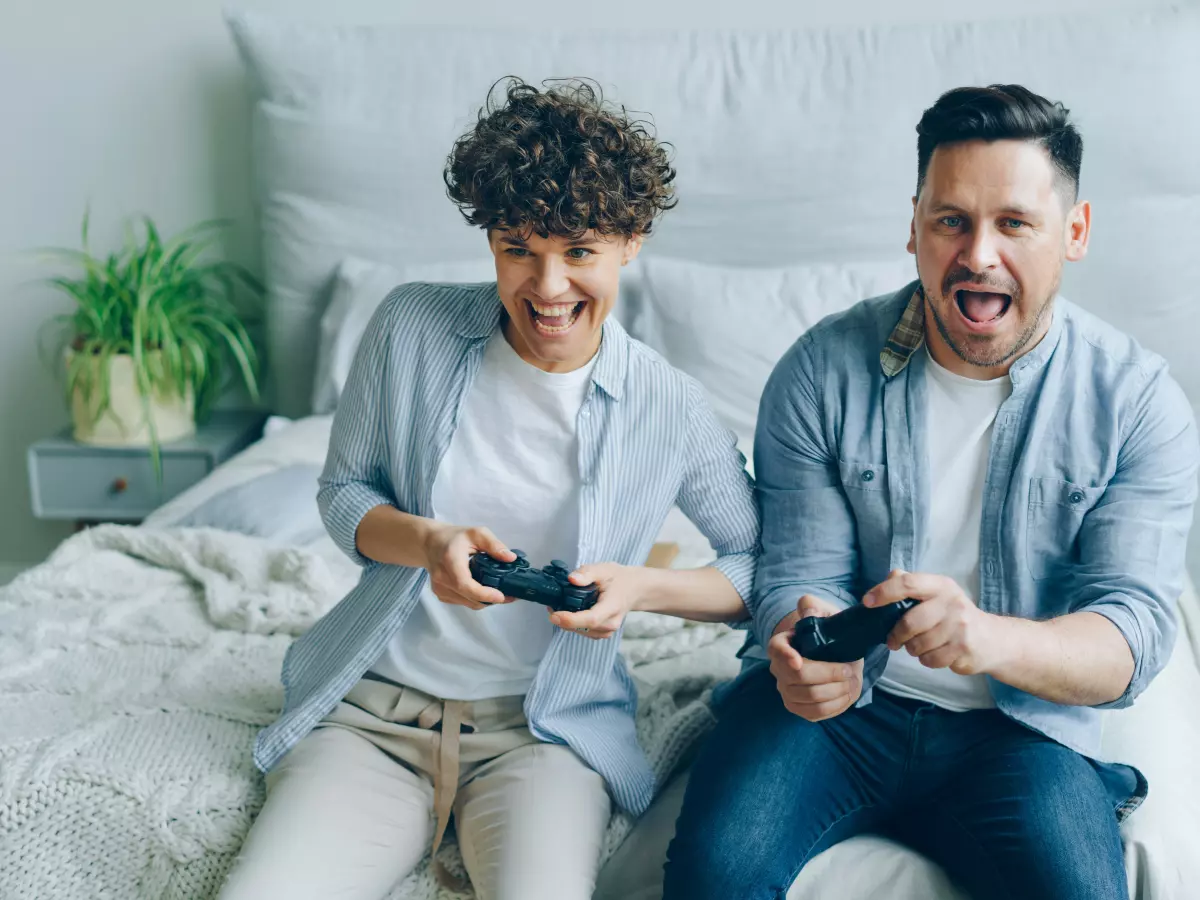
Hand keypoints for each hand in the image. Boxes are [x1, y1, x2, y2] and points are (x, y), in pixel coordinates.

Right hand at [423, 523, 514, 609]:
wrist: (430, 543)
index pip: (464, 584)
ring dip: (485, 601)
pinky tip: (484, 591)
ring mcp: (440, 589)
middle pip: (468, 597)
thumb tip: (511, 558)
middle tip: (510, 595)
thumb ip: (494, 545)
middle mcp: (442, 578)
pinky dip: (476, 600)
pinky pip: (463, 602)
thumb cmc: (454, 537)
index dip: (483, 593)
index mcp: (450, 560)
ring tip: (499, 591)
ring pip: (467, 603)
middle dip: (491, 599)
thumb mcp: (476, 533)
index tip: (501, 596)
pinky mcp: (441, 595)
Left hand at [548, 562, 648, 639]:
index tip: (554, 615)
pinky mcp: (603, 633)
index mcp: (612, 606)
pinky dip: (574, 625)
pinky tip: (569, 613)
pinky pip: (585, 632)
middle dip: (564, 619)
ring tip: (558, 607)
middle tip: (551, 605)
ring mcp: (608, 630)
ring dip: (567, 623)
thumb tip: (571, 579)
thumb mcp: (603, 569)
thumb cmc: (618, 579)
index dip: (571, 620)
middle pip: (583, 627)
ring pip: (582, 632)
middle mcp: (611, 623)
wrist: (634, 589)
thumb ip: (587, 573)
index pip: (591, 619)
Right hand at [767, 595, 862, 720]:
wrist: (836, 652)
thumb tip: (808, 611)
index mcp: (781, 644)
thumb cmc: (828, 631)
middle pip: (799, 678)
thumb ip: (814, 607)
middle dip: (828, 674)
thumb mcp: (824, 613)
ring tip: (851, 681)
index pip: (776, 650)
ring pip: (810, 698)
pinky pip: (816, 713)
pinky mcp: (799, 708)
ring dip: (836, 691)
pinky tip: (846, 694)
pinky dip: (836, 705)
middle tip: (849, 669)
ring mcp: (787, 691)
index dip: (786, 656)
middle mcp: (779, 669)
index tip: (798, 662)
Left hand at [864, 570, 1004, 674]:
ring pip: (918, 644)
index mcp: (941, 586)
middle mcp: (952, 603)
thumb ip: (912, 585)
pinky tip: (934, 653)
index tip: (867, 602)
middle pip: (910, 621)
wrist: (993, 639)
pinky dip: (926, 660)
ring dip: (912, 649)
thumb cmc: (955, 615)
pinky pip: (930, 659)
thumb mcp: (937, 594)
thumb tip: (890, 576)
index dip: (884, 592)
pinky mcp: (963, 648)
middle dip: (896, 635)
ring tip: (919, 646)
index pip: (908, 583)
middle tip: (893, 641)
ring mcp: (960, 626)